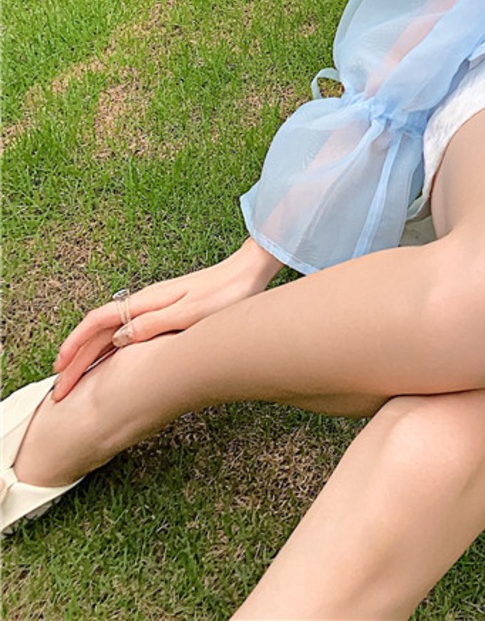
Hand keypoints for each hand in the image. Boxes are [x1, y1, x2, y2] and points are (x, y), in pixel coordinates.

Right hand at [51, 239, 282, 400]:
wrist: (250, 272)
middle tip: (59, 388)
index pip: (97, 323)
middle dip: (75, 358)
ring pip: (110, 331)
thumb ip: (152, 326)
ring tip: (76, 377)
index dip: (75, 348)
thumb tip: (117, 341)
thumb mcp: (189, 315)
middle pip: (99, 329)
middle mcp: (145, 302)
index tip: (59, 372)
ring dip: (90, 354)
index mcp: (146, 301)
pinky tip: (112, 360)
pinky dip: (110, 348)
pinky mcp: (167, 310)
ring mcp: (155, 305)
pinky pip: (126, 331)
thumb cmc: (225, 294)